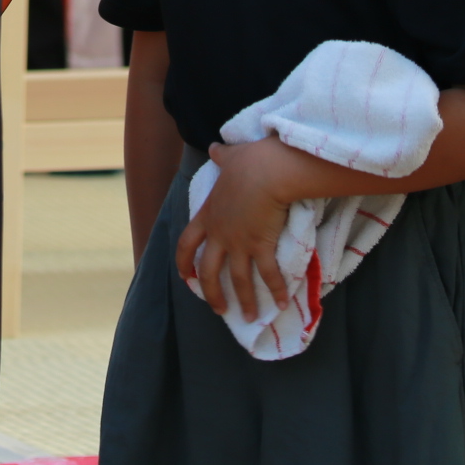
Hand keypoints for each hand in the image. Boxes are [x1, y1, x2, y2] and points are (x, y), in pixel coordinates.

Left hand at [175, 138, 297, 320]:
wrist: (268, 171)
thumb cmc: (250, 162)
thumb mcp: (229, 157)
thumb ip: (221, 156)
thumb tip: (215, 146)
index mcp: (208, 216)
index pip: (186, 243)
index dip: (183, 262)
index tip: (185, 277)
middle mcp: (220, 234)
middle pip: (208, 271)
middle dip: (212, 293)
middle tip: (219, 310)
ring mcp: (239, 242)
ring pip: (237, 280)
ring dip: (244, 301)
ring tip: (251, 318)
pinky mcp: (260, 246)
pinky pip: (268, 275)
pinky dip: (275, 291)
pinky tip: (281, 303)